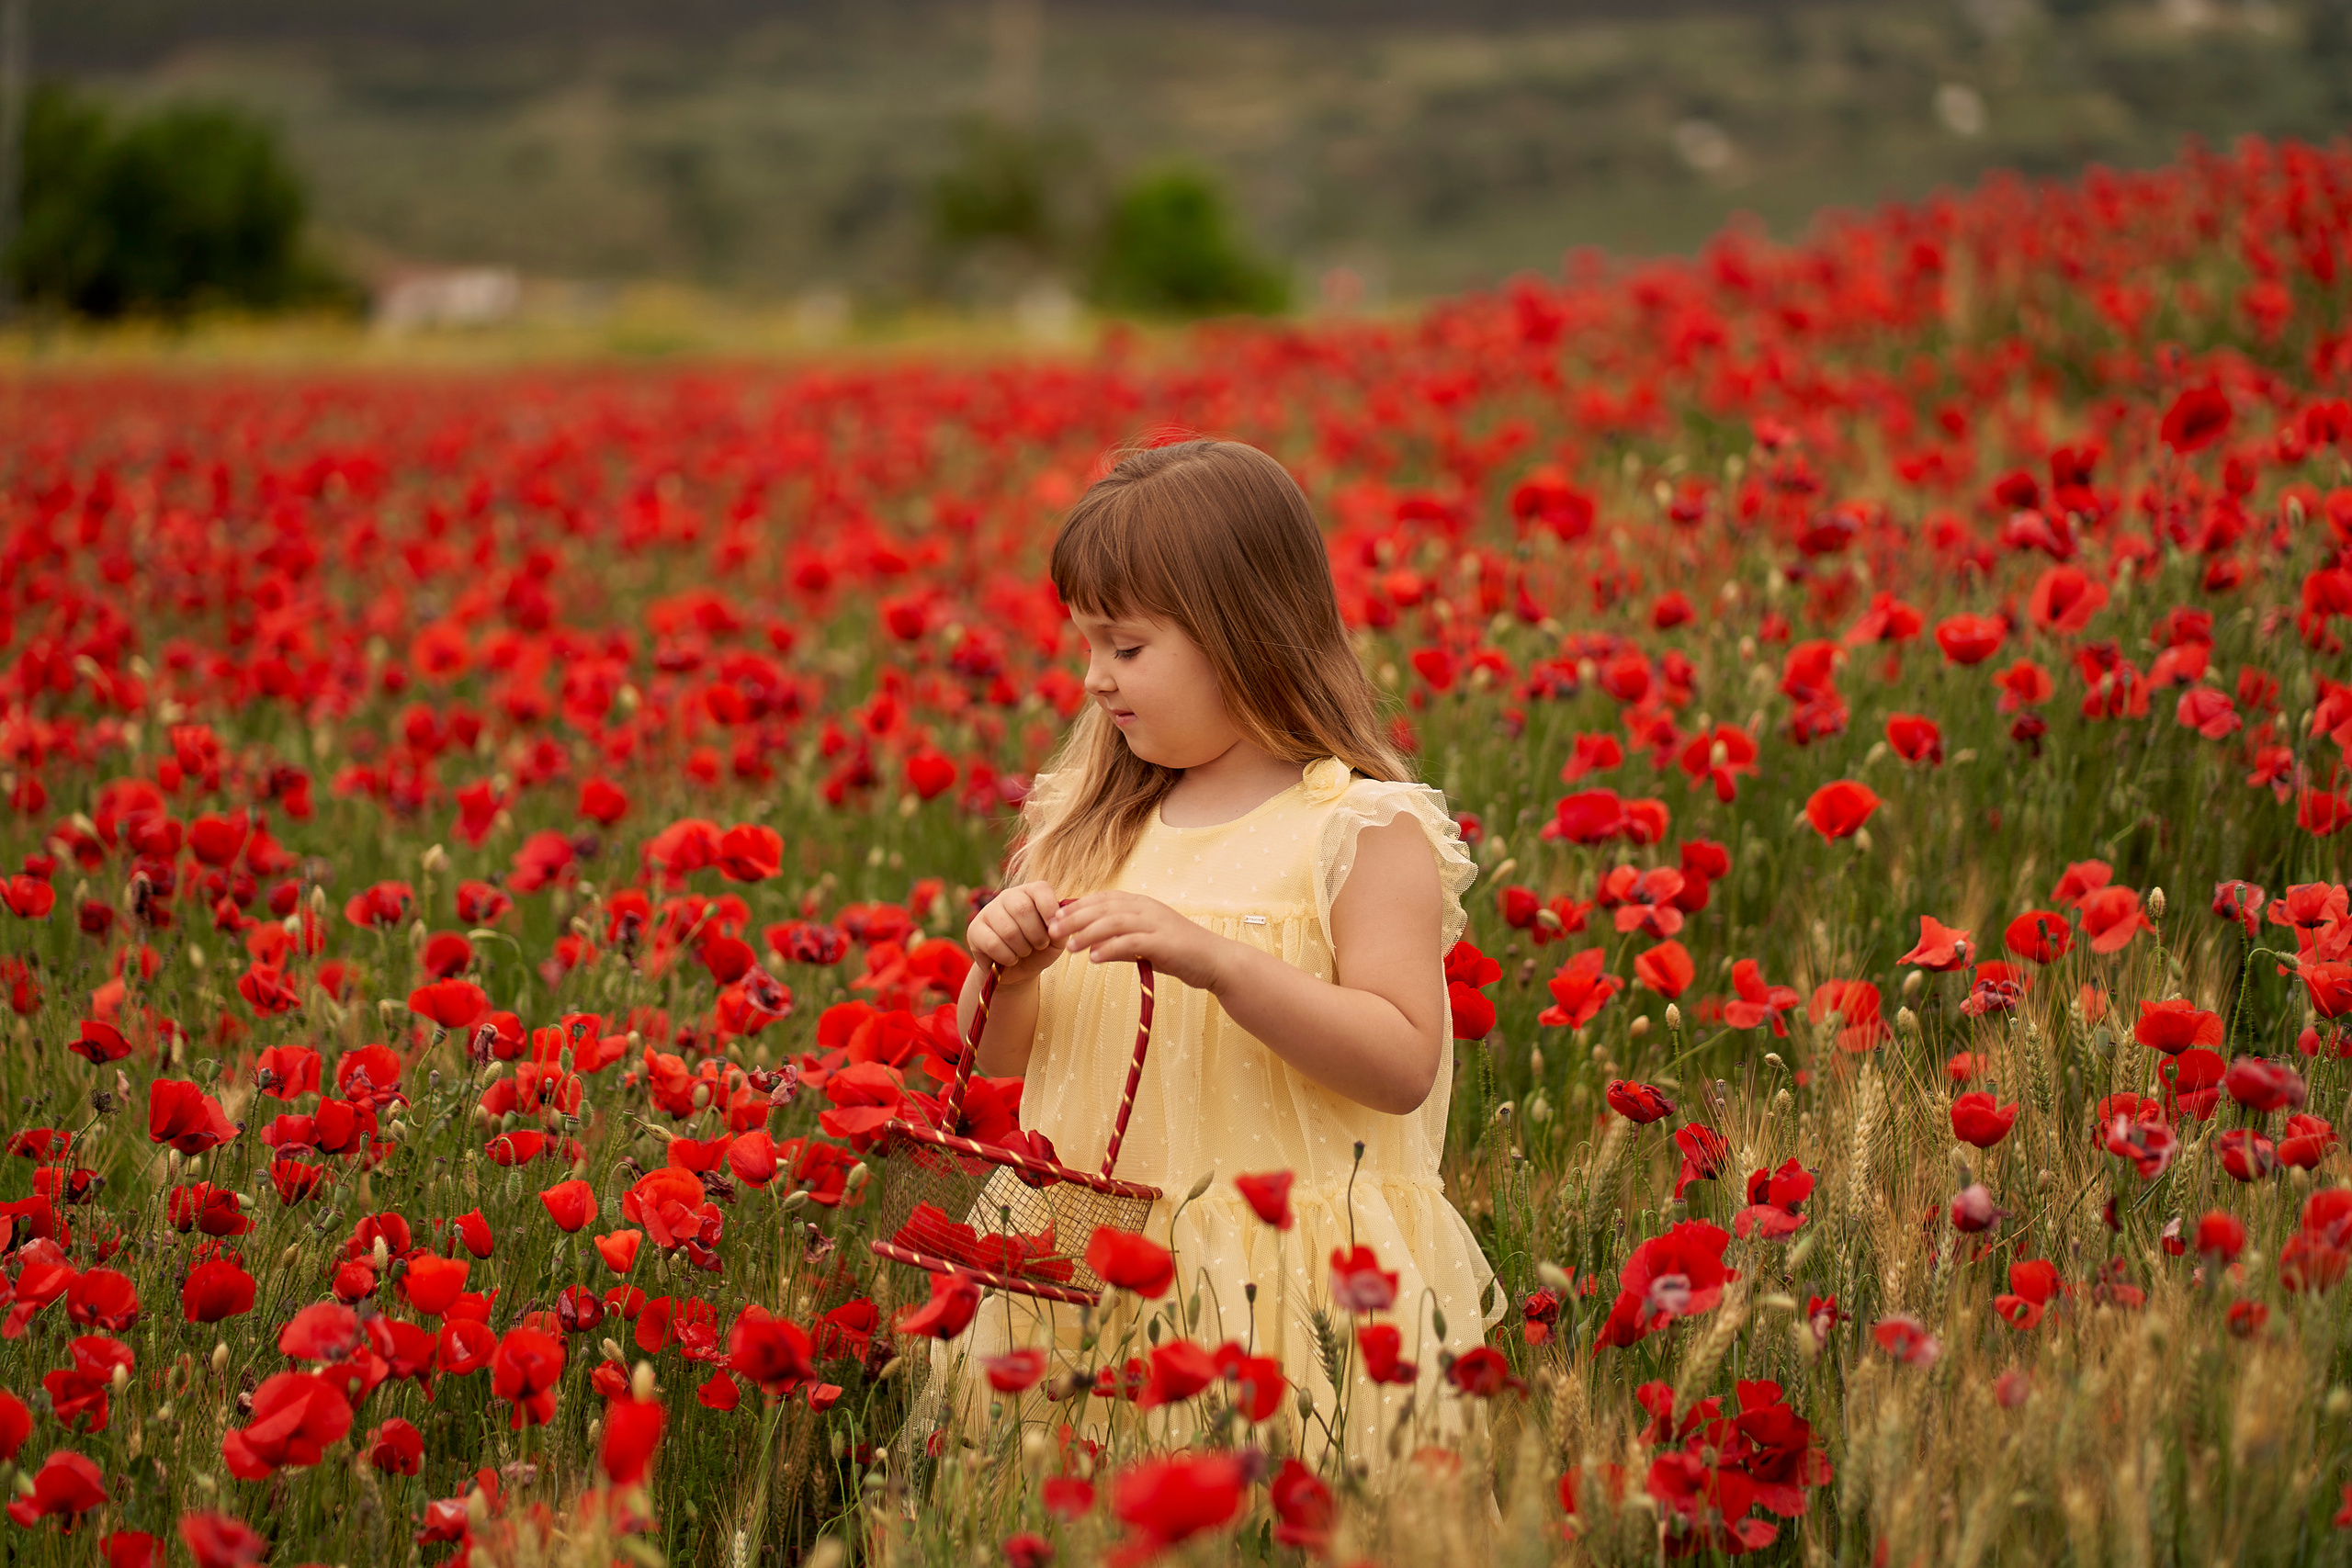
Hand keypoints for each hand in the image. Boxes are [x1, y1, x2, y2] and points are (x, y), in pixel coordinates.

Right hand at [964, 880, 1064, 985]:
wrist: (1017, 970)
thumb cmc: (1039, 950)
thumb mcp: (1056, 941)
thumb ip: (1061, 928)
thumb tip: (1055, 922)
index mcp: (1030, 893)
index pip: (1040, 889)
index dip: (1050, 911)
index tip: (1054, 931)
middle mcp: (1008, 896)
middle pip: (1022, 909)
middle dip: (1036, 935)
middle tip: (1040, 945)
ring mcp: (988, 911)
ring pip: (1008, 930)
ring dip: (1022, 949)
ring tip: (1024, 952)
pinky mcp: (975, 929)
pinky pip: (993, 944)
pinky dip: (1007, 957)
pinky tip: (1010, 959)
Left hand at [1046, 891, 1230, 992]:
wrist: (1216, 961)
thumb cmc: (1180, 953)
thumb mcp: (1145, 945)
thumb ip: (1121, 943)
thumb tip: (1094, 949)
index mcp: (1142, 904)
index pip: (1103, 899)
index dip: (1077, 907)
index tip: (1055, 919)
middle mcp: (1147, 908)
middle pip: (1104, 907)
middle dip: (1075, 918)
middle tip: (1052, 932)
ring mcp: (1157, 923)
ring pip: (1114, 922)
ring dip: (1088, 933)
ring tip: (1069, 948)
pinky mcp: (1164, 942)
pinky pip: (1132, 942)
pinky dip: (1110, 948)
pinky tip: (1094, 958)